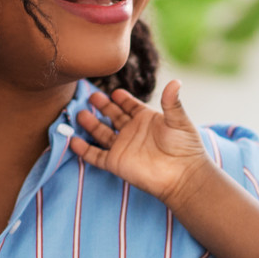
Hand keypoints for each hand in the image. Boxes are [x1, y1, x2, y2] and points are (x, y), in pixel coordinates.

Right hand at [69, 80, 214, 205]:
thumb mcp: (179, 120)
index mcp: (147, 120)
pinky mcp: (116, 163)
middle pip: (113, 116)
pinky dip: (83, 149)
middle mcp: (133, 132)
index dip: (122, 99)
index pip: (130, 106)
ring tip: (80, 113)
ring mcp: (123, 147)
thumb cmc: (185, 148)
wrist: (182, 176)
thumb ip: (172, 102)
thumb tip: (176, 81)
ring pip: (101, 133)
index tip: (114, 91)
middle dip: (102, 106)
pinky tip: (73, 141)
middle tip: (91, 95)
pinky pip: (95, 155)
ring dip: (90, 123)